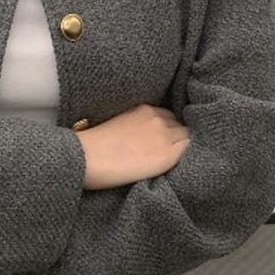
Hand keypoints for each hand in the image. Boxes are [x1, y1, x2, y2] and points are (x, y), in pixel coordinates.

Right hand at [76, 103, 190, 190]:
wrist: (86, 157)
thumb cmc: (92, 146)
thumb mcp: (118, 125)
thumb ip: (137, 126)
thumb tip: (144, 140)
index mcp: (145, 109)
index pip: (168, 117)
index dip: (166, 130)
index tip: (159, 142)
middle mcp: (158, 118)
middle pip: (179, 126)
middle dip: (175, 137)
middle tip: (163, 153)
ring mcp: (164, 136)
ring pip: (186, 138)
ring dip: (180, 147)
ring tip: (167, 160)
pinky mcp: (168, 155)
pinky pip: (188, 151)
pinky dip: (184, 156)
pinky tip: (173, 165)